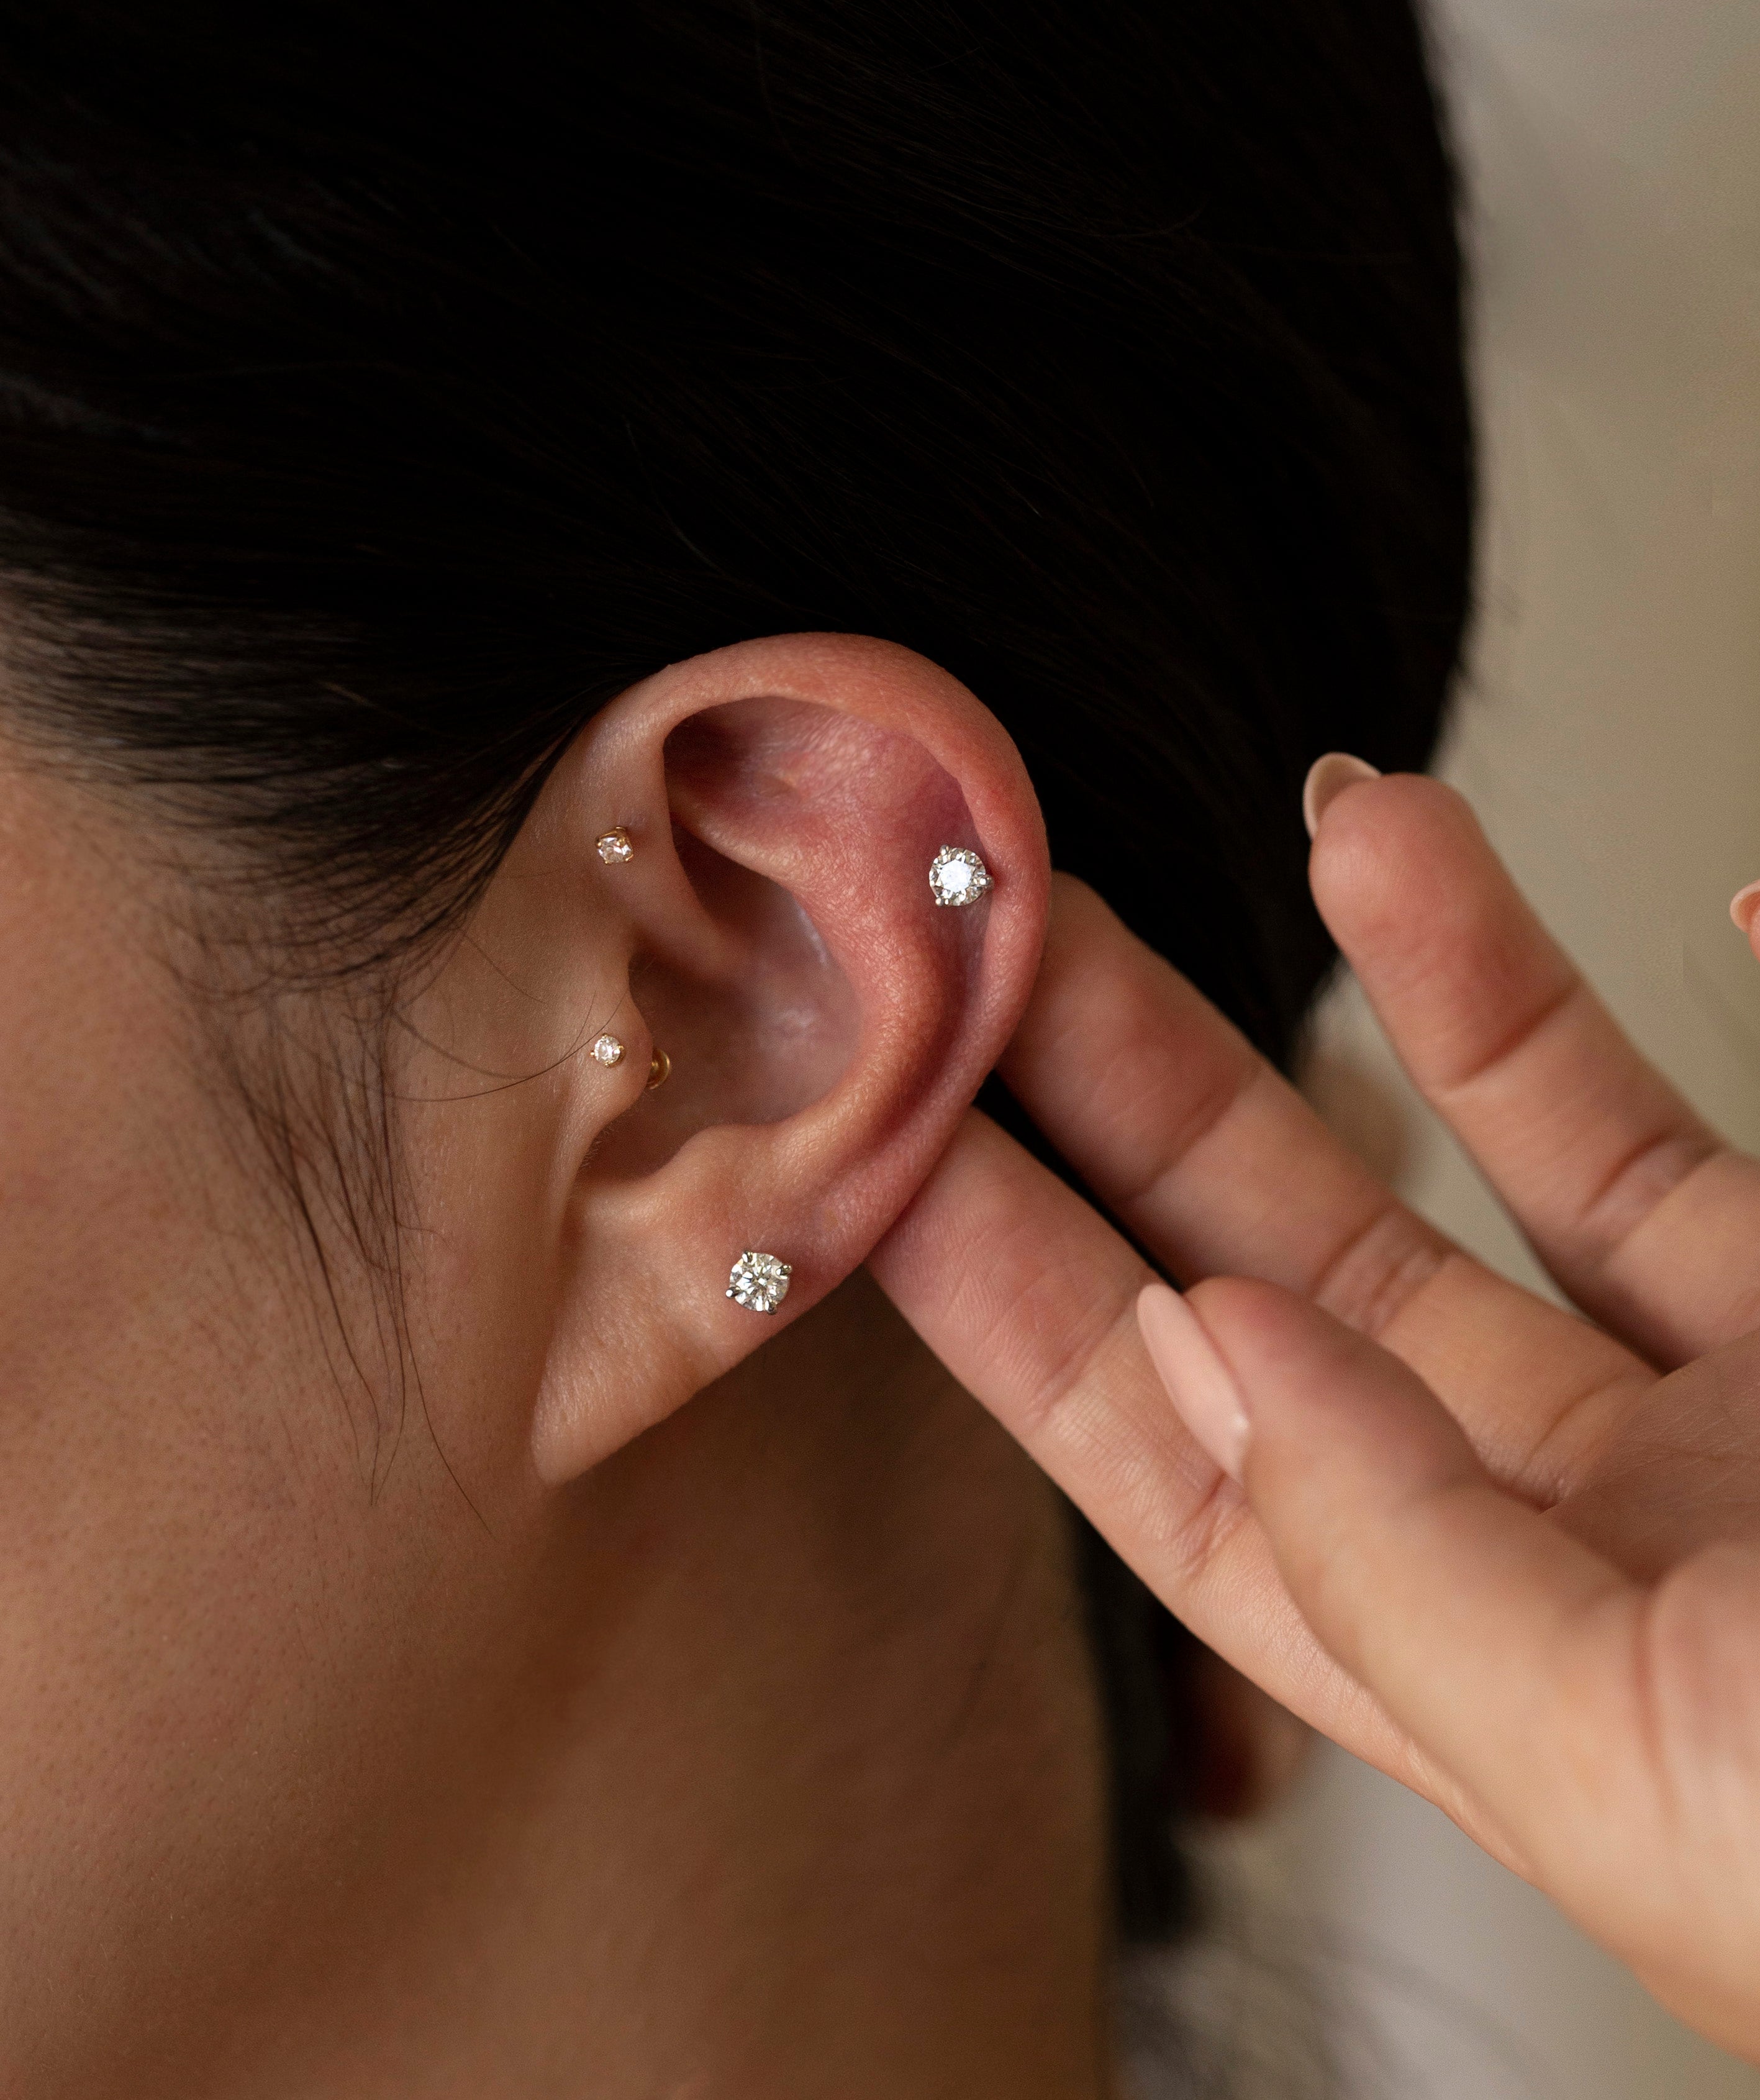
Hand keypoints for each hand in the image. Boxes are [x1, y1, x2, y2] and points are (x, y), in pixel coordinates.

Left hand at [868, 770, 1759, 2060]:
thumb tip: (1208, 1351)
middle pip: (1310, 1266)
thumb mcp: (1661, 1764)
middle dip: (1157, 1092)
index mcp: (1489, 1659)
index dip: (1009, 1291)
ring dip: (1437, 976)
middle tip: (1020, 933)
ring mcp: (1739, 1415)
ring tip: (1347, 804)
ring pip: (1538, 1152)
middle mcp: (1586, 1523)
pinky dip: (1737, 996)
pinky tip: (1717, 886)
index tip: (869, 1138)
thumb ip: (1413, 1574)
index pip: (1175, 1449)